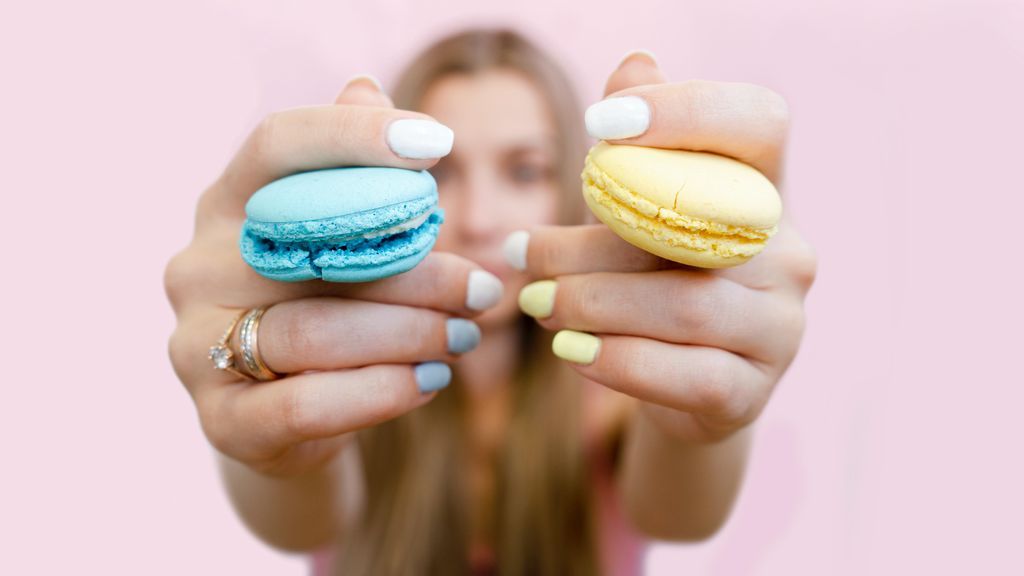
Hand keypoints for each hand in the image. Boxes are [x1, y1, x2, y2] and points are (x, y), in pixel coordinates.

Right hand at [164, 77, 501, 476]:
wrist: (281, 419)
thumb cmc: (323, 307)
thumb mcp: (334, 240)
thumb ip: (348, 172)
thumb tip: (368, 88)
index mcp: (226, 204)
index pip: (277, 145)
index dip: (355, 137)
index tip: (438, 145)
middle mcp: (197, 266)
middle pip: (312, 249)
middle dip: (417, 270)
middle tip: (486, 290)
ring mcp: (196, 345)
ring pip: (315, 331)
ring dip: (410, 334)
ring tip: (466, 338)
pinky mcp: (220, 419)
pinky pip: (305, 404)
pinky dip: (380, 392)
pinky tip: (430, 382)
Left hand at [509, 54, 816, 442]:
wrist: (685, 390)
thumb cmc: (655, 283)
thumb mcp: (642, 215)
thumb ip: (638, 151)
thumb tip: (633, 62)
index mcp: (766, 192)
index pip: (759, 123)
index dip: (685, 111)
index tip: (597, 126)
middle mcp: (790, 254)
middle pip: (694, 226)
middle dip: (590, 241)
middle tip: (519, 253)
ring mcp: (781, 328)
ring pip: (685, 305)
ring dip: (592, 303)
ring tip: (534, 305)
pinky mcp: (753, 392)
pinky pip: (685, 375)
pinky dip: (617, 362)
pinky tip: (571, 354)